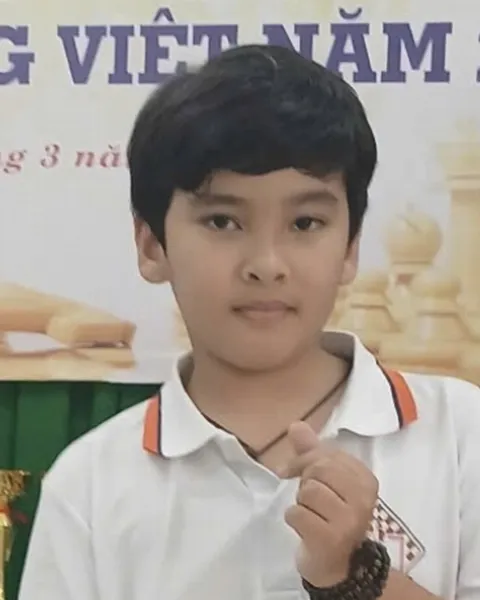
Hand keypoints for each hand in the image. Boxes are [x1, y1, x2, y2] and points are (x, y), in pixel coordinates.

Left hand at [282, 422, 378, 587]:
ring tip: (312, 515)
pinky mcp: (331, 539)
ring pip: (307, 491)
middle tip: (311, 500)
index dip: (305, 461)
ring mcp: (349, 521)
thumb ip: (311, 451)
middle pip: (317, 470)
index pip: (326, 454)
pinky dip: (293, 519)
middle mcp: (363, 499)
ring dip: (300, 503)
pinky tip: (305, 528)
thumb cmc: (330, 517)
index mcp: (366, 479)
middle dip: (305, 483)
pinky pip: (296, 513)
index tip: (298, 473)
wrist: (339, 566)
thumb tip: (296, 425)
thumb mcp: (324, 480)